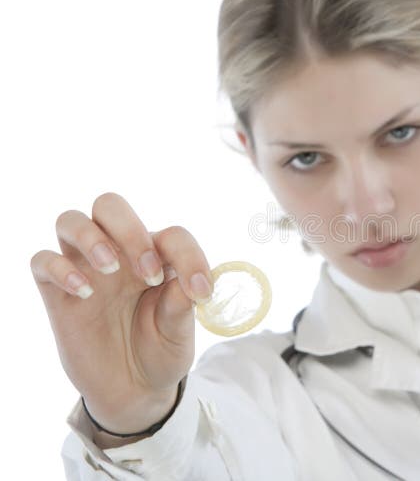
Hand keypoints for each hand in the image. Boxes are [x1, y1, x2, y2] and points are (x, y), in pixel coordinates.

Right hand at [30, 192, 212, 433]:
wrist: (133, 391)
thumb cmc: (160, 351)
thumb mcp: (179, 333)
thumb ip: (181, 306)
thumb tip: (187, 283)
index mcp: (157, 257)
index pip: (171, 234)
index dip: (189, 256)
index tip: (200, 292)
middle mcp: (119, 255)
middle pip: (109, 205)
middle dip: (130, 230)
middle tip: (148, 273)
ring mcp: (86, 271)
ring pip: (70, 220)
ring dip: (90, 236)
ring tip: (112, 270)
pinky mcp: (58, 295)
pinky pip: (42, 261)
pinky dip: (60, 268)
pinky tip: (84, 293)